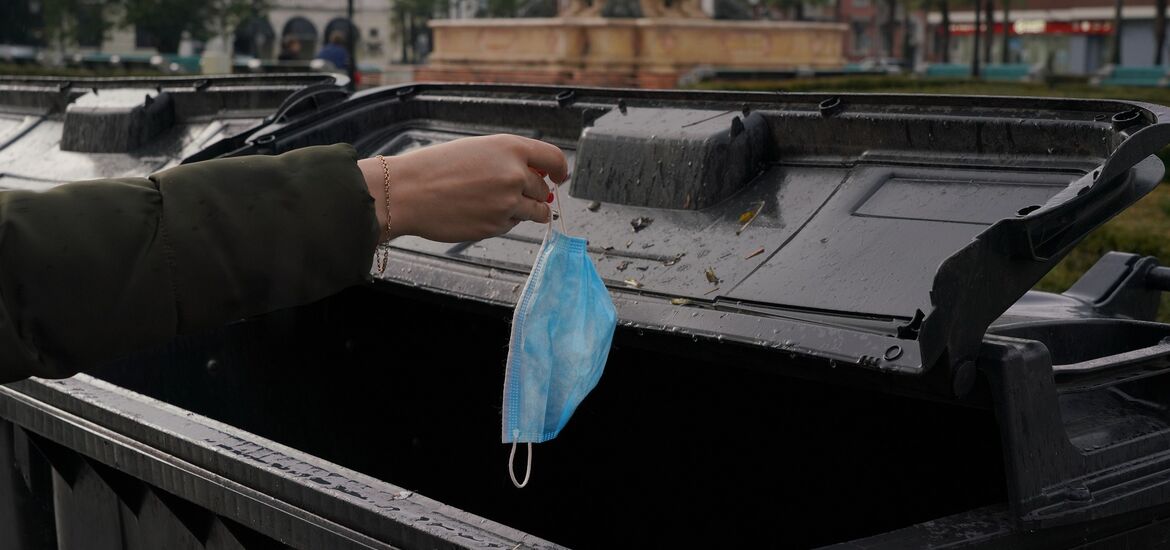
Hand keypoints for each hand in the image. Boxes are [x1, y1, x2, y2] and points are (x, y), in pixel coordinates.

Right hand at [358, 134, 567, 242]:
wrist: (408, 192)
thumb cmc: (436, 168)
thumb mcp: (477, 149)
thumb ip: (508, 159)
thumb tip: (537, 175)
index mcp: (510, 149)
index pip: (554, 158)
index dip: (560, 169)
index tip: (560, 176)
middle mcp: (514, 175)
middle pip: (543, 189)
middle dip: (534, 193)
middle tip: (510, 192)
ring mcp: (507, 204)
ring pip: (535, 212)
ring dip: (525, 210)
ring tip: (498, 205)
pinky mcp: (496, 227)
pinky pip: (512, 225)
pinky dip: (503, 221)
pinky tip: (479, 212)